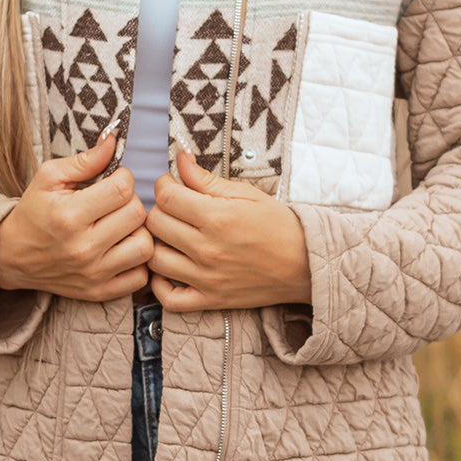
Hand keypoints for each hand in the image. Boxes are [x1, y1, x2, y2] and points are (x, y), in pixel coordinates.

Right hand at [0, 133, 151, 300]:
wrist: (11, 255)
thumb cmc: (34, 211)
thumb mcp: (49, 177)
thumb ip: (86, 160)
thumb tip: (114, 140)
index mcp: (69, 215)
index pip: (122, 189)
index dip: (124, 177)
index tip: (114, 179)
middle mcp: (83, 248)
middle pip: (137, 215)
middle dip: (131, 201)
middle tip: (117, 202)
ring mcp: (93, 273)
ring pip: (145, 247)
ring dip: (139, 231)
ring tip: (123, 225)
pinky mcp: (99, 292)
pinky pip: (140, 277)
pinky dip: (138, 262)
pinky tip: (124, 248)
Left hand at [146, 148, 311, 311]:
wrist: (305, 264)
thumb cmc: (278, 225)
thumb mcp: (246, 194)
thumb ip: (208, 179)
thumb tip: (180, 160)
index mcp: (217, 217)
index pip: (166, 196)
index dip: (164, 184)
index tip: (172, 184)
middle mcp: (207, 249)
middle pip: (155, 224)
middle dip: (159, 209)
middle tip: (173, 208)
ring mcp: (206, 278)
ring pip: (154, 259)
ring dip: (157, 243)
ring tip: (170, 235)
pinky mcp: (210, 300)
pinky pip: (168, 299)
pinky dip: (160, 285)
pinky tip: (168, 269)